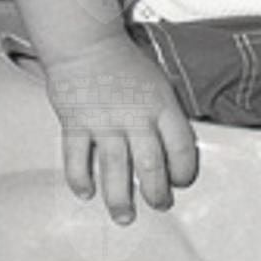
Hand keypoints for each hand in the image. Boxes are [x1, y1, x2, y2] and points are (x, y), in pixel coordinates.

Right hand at [42, 35, 198, 224]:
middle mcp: (135, 118)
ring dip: (120, 198)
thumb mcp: (158, 84)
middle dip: (156, 193)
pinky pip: (77, 160)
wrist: (85, 43)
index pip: (182, 146)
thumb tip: (171, 148)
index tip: (182, 181)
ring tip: (125, 217)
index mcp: (161, 106)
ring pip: (114, 170)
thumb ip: (164, 115)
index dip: (185, 170)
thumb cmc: (124, 62)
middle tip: (159, 206)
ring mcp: (104, 123)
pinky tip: (86, 193)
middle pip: (151, 166)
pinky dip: (80, 180)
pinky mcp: (75, 125)